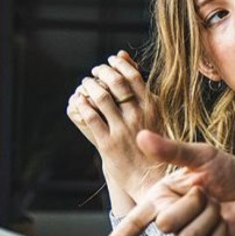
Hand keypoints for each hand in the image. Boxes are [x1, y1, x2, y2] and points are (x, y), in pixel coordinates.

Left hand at [66, 51, 163, 207]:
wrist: (152, 178)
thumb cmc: (155, 144)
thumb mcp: (155, 113)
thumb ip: (140, 88)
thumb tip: (124, 57)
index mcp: (153, 107)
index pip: (133, 76)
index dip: (119, 64)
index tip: (111, 61)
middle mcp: (139, 116)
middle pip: (116, 83)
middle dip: (102, 72)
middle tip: (95, 71)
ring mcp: (123, 130)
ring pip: (101, 98)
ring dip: (89, 86)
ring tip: (86, 84)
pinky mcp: (108, 144)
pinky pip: (91, 118)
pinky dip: (82, 105)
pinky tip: (79, 101)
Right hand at [95, 130, 234, 235]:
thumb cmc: (229, 171)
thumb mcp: (202, 156)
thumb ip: (171, 150)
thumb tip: (141, 136)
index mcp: (162, 197)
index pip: (134, 221)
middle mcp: (170, 218)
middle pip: (166, 224)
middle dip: (192, 205)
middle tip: (207, 193)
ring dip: (209, 218)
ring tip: (218, 206)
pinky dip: (220, 232)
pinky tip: (226, 222)